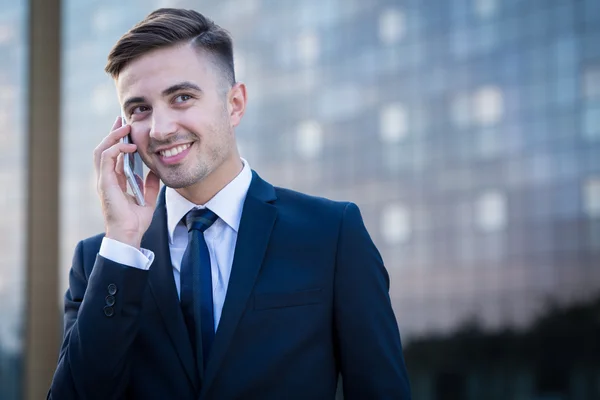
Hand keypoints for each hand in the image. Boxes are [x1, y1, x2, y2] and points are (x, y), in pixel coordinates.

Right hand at [93, 116, 160, 248]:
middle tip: (123, 119)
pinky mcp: (104, 183)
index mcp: (114, 181)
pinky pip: (106, 159)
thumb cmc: (136, 221)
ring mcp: (104, 180)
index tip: (127, 128)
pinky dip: (117, 149)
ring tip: (125, 127)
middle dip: (113, 132)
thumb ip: (150, 185)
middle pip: (104, 148)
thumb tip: (156, 172)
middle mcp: (106, 178)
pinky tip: (130, 147)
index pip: (113, 155)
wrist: (130, 235)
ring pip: (101, 150)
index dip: (118, 140)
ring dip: (113, 136)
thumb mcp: (148, 199)